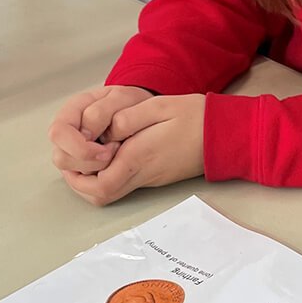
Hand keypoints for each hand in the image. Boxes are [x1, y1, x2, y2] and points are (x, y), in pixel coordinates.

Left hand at [60, 94, 205, 206]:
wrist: (226, 135)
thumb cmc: (195, 117)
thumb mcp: (158, 106)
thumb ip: (127, 118)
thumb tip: (105, 132)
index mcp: (139, 157)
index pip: (99, 184)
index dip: (79, 174)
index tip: (78, 152)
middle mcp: (142, 174)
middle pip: (100, 196)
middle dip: (80, 181)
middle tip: (75, 159)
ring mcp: (150, 178)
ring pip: (110, 193)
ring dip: (93, 179)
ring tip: (90, 154)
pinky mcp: (155, 176)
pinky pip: (123, 183)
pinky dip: (109, 173)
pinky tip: (111, 152)